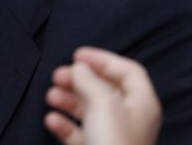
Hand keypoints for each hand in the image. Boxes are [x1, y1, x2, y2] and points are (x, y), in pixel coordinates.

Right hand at [44, 47, 161, 144]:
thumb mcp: (104, 104)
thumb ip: (90, 81)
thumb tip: (79, 68)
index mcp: (141, 103)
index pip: (126, 71)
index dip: (102, 59)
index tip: (77, 55)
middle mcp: (128, 118)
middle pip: (103, 89)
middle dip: (78, 80)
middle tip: (58, 75)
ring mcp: (111, 135)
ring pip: (87, 110)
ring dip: (67, 99)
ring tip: (51, 95)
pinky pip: (77, 132)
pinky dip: (63, 124)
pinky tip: (52, 119)